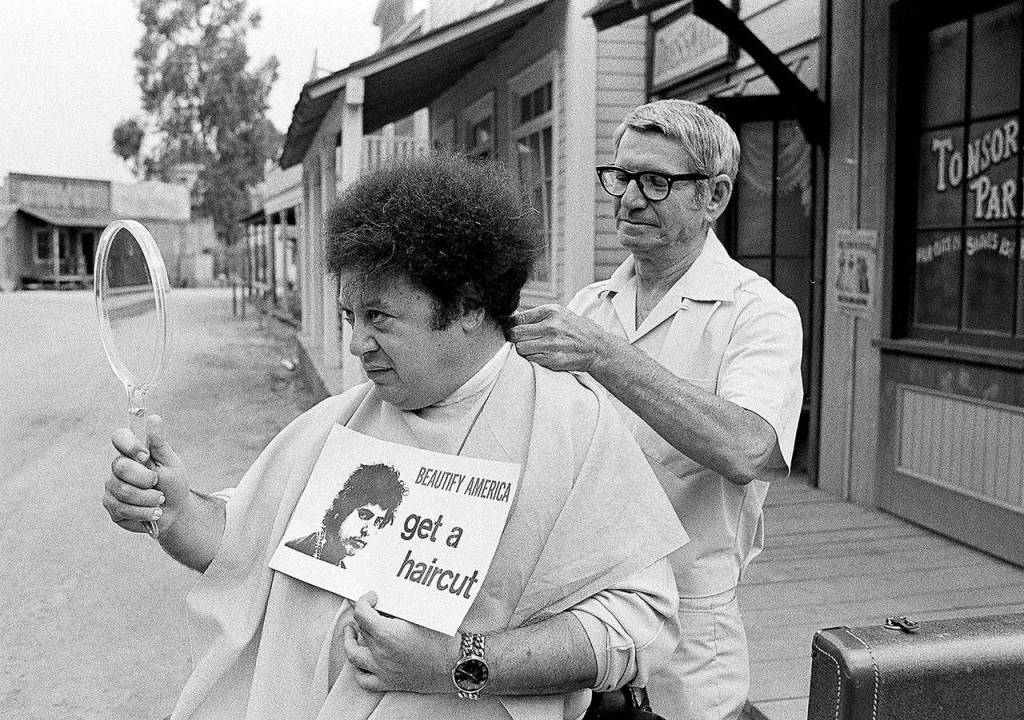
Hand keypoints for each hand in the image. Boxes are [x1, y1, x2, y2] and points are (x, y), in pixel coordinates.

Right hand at [103, 415, 189, 533]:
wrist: (176, 512)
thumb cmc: (173, 484)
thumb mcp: (170, 463)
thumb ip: (159, 444)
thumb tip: (154, 418)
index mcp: (132, 453)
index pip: (119, 437)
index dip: (129, 445)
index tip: (145, 456)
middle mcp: (118, 468)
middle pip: (120, 467)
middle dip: (146, 479)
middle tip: (159, 484)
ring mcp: (112, 488)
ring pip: (123, 491)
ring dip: (148, 498)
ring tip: (160, 501)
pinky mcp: (112, 507)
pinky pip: (122, 509)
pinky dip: (144, 512)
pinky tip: (154, 513)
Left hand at [342, 592, 458, 693]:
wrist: (455, 665)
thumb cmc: (443, 640)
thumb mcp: (421, 614)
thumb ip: (400, 607)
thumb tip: (388, 601)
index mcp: (387, 634)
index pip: (361, 613)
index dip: (363, 601)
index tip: (370, 598)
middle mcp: (380, 653)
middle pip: (359, 630)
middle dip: (360, 617)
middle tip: (366, 610)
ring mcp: (382, 669)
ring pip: (353, 655)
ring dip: (350, 641)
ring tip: (352, 632)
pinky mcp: (389, 682)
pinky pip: (364, 679)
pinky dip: (359, 669)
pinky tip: (362, 660)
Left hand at [507, 304, 606, 372]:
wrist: (596, 347)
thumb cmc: (575, 330)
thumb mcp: (559, 314)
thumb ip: (537, 316)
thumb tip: (512, 319)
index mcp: (550, 312)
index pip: (517, 318)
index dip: (510, 325)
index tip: (510, 329)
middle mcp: (550, 326)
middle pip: (515, 333)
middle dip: (513, 338)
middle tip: (518, 340)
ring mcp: (551, 344)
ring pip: (520, 348)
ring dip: (522, 349)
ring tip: (531, 347)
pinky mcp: (553, 359)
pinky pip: (530, 358)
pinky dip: (532, 357)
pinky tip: (541, 354)